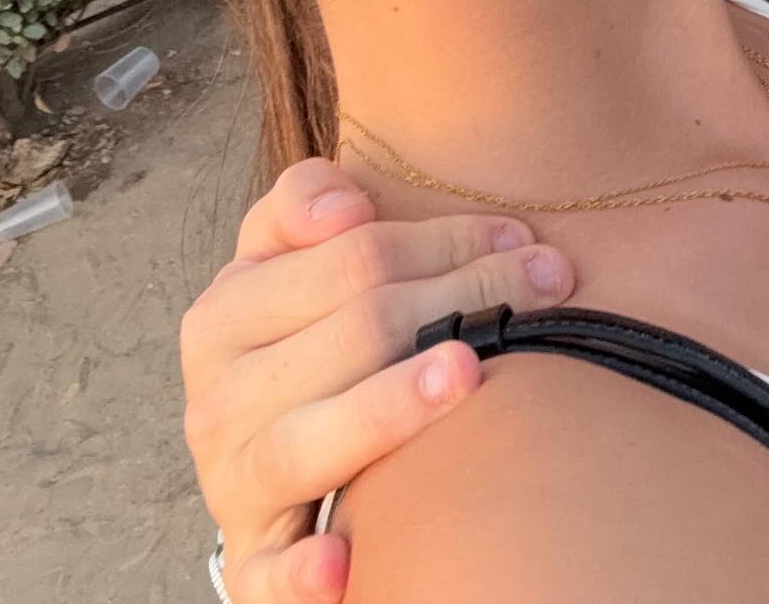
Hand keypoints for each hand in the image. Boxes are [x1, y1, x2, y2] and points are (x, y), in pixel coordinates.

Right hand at [182, 158, 576, 603]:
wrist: (260, 453)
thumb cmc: (300, 338)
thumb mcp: (284, 257)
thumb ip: (305, 201)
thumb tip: (346, 209)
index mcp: (225, 312)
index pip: (354, 255)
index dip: (447, 240)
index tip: (520, 237)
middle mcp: (219, 398)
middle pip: (359, 331)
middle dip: (464, 298)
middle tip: (549, 285)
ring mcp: (235, 483)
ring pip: (310, 438)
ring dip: (392, 406)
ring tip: (466, 374)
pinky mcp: (254, 563)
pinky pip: (270, 574)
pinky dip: (301, 575)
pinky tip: (346, 561)